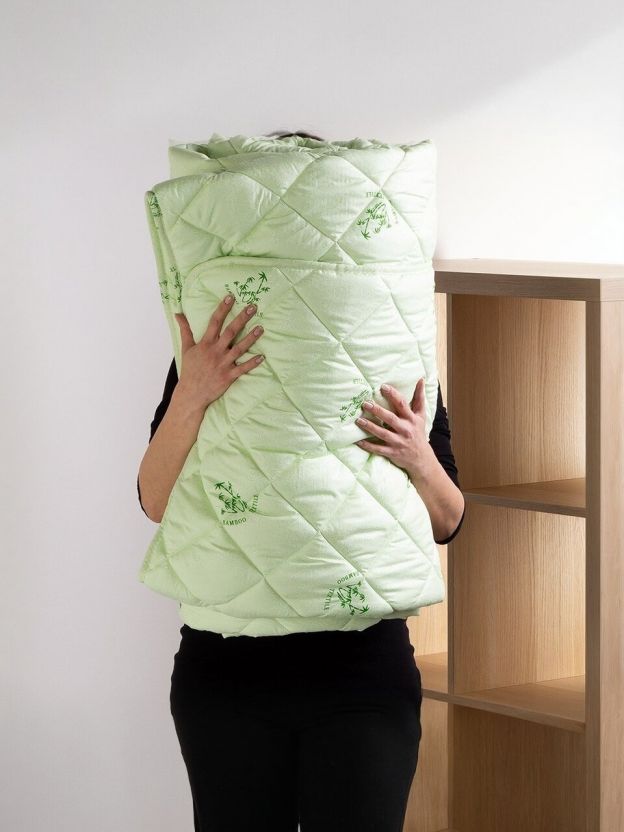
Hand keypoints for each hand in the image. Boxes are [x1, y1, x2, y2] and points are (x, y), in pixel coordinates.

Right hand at [173, 294, 264, 410]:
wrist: (191, 393)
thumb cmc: (190, 370)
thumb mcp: (186, 348)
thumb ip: (185, 330)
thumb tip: (177, 314)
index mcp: (205, 343)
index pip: (215, 322)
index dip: (223, 309)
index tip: (231, 297)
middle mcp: (215, 351)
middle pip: (231, 331)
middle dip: (242, 318)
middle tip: (253, 307)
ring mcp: (223, 363)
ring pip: (240, 348)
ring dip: (251, 338)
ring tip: (261, 328)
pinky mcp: (229, 376)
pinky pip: (243, 368)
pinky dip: (252, 363)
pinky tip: (262, 356)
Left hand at [355, 379, 434, 479]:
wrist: (421, 458)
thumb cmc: (418, 433)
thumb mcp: (421, 415)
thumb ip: (419, 398)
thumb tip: (421, 379)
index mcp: (411, 419)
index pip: (402, 404)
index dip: (393, 395)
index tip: (383, 387)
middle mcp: (405, 430)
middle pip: (390, 418)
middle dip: (378, 410)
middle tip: (365, 403)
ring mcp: (398, 442)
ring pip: (382, 433)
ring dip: (370, 427)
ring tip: (359, 420)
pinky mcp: (392, 452)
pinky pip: (378, 449)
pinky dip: (368, 446)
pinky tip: (358, 441)